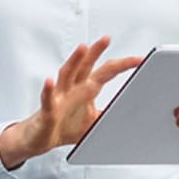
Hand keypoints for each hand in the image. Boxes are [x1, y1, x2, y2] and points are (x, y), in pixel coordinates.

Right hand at [0, 37, 142, 169]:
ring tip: (82, 48)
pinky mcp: (47, 110)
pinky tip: (49, 81)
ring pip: (66, 75)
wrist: (39, 139)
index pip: (105, 72)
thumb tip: (130, 115)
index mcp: (85, 89)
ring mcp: (58, 97)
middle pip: (84, 65)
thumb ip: (109, 115)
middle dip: (95, 52)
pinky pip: (47, 99)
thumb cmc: (64, 126)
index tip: (139, 59)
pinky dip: (48, 89)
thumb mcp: (93, 122)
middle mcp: (71, 88)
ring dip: (74, 60)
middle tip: (107, 38)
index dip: (121, 65)